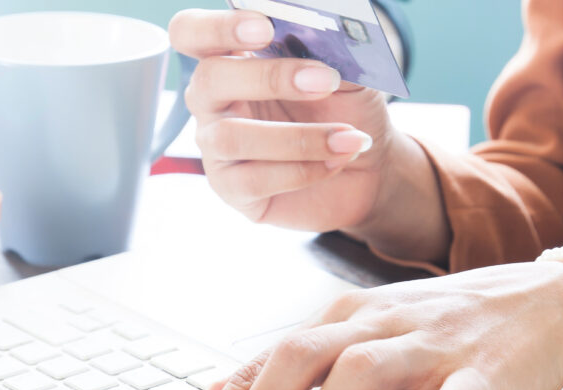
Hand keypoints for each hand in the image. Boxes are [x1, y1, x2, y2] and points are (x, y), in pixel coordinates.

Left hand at [155, 261, 562, 389]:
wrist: (546, 303)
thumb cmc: (447, 326)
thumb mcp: (363, 332)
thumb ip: (295, 360)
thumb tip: (221, 386)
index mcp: (342, 320)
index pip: (261, 367)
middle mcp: (376, 325)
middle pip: (296, 361)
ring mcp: (428, 346)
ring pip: (359, 378)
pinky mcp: (477, 373)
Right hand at [168, 9, 450, 263]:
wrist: (370, 168)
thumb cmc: (347, 110)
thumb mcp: (346, 72)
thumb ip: (326, 49)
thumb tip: (321, 33)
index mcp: (231, 59)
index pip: (193, 33)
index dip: (218, 27)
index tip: (265, 26)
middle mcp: (214, 102)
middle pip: (209, 79)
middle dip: (268, 77)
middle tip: (324, 81)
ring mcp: (218, 148)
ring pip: (231, 137)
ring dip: (297, 137)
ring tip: (346, 136)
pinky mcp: (233, 189)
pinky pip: (253, 180)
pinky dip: (302, 170)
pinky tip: (337, 160)